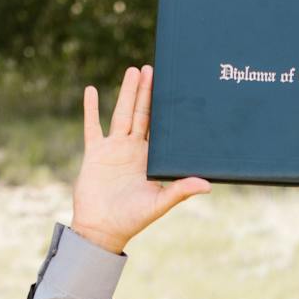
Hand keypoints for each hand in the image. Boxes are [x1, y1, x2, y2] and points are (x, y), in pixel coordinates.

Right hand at [69, 65, 211, 254]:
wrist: (101, 229)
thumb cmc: (132, 220)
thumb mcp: (159, 204)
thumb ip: (181, 191)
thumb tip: (208, 185)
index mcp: (151, 159)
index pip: (161, 128)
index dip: (165, 109)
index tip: (174, 88)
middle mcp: (133, 150)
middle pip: (142, 114)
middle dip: (147, 92)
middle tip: (153, 69)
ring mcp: (114, 149)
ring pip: (121, 114)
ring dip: (127, 93)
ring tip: (133, 71)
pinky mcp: (95, 153)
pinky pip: (92, 126)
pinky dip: (91, 109)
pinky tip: (91, 90)